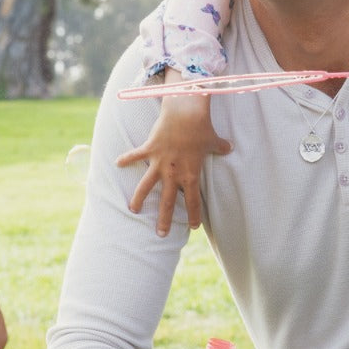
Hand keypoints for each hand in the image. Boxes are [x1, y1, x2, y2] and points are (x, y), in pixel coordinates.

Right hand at [118, 89, 231, 236]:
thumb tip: (230, 147)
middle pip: (168, 202)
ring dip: (139, 199)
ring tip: (133, 210)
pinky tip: (117, 164)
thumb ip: (221, 147)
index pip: (193, 201)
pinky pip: (135, 155)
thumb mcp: (214, 140)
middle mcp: (174, 173)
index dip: (193, 215)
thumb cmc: (202, 128)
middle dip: (164, 220)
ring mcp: (160, 162)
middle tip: (161, 234)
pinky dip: (126, 159)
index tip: (193, 227)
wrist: (186, 113)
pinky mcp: (150, 149)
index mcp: (190, 174)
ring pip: (146, 186)